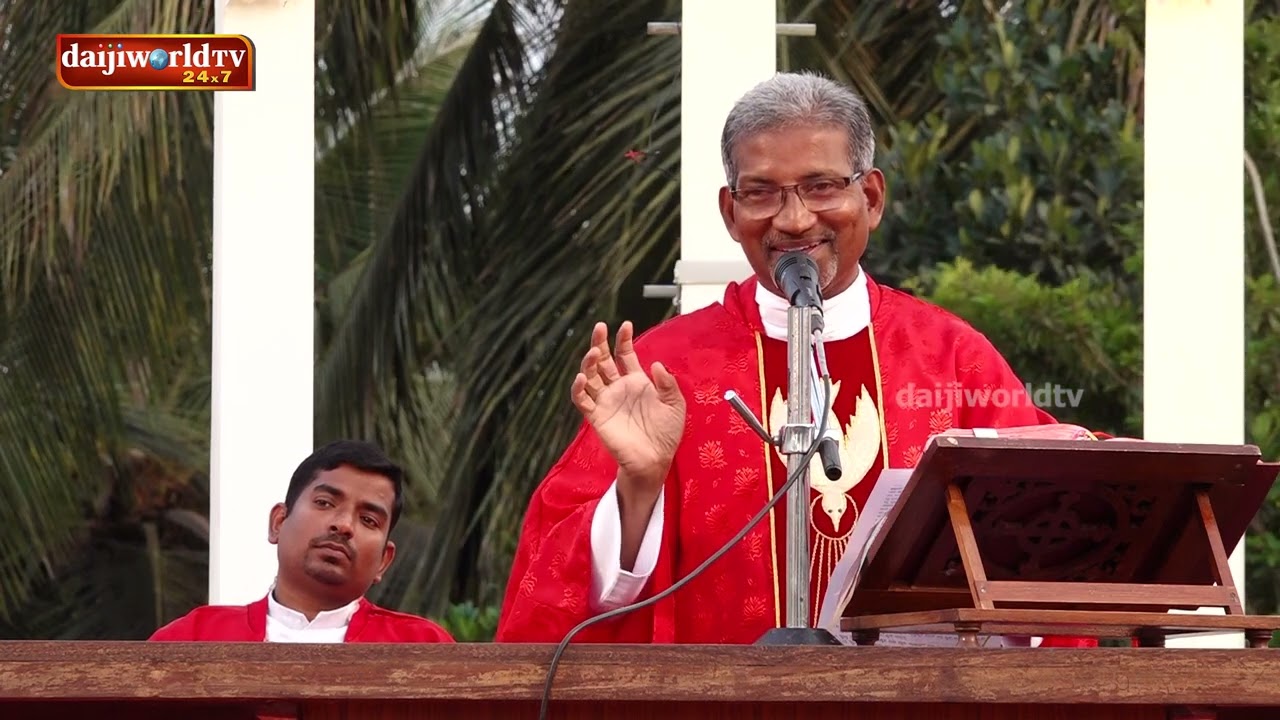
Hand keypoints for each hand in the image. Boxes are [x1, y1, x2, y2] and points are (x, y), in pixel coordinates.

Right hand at [571, 321, 685, 506]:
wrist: (655, 460)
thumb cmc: (666, 433)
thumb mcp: (675, 405)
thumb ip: (667, 384)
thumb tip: (657, 364)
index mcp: (636, 381)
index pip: (625, 355)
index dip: (623, 339)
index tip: (625, 325)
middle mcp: (618, 388)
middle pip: (603, 361)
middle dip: (600, 343)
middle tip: (599, 327)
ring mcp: (606, 401)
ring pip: (590, 376)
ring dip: (589, 363)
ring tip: (594, 352)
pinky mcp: (597, 417)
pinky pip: (583, 400)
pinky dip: (579, 389)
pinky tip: (582, 378)